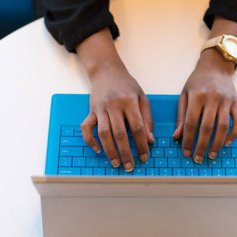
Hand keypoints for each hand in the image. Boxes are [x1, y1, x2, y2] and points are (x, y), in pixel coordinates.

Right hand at [77, 29, 153, 171]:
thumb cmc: (126, 85)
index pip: (137, 127)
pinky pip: (86, 127)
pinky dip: (90, 140)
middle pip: (120, 133)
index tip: (144, 157)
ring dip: (109, 150)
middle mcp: (114, 105)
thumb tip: (150, 140)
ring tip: (116, 163)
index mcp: (130, 101)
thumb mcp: (142, 97)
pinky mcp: (91, 110)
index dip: (141, 144)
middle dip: (126, 152)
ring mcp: (100, 108)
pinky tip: (97, 149)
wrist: (106, 70)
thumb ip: (147, 118)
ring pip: (103, 133)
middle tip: (130, 166)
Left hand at [173, 48, 236, 163]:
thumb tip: (176, 136)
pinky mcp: (236, 102)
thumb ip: (180, 115)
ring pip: (223, 126)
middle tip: (198, 158)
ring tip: (211, 155)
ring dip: (218, 143)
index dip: (188, 140)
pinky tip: (227, 142)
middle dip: (201, 145)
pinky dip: (234, 133)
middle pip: (207, 127)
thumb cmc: (197, 81)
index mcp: (196, 96)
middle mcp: (212, 98)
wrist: (216, 66)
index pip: (190, 123)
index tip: (186, 152)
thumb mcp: (184, 94)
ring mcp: (226, 100)